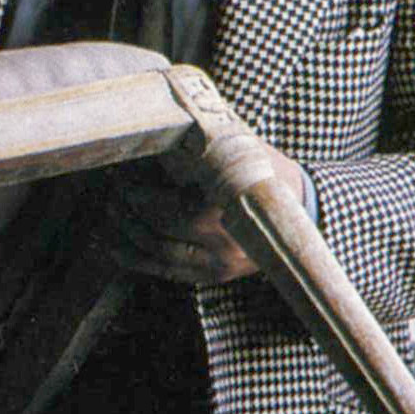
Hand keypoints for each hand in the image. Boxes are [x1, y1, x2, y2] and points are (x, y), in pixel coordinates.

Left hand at [107, 141, 304, 285]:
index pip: (169, 211)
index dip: (137, 196)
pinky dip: (136, 260)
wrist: (304, 206)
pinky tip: (114, 246)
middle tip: (112, 191)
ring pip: (159, 257)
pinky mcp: (215, 277)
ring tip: (111, 212)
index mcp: (229, 209)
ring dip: (126, 235)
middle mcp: (225, 244)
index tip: (121, 177)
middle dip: (127, 212)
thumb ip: (196, 148)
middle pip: (159, 235)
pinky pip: (168, 273)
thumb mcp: (236, 148)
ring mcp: (220, 266)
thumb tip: (148, 136)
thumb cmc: (262, 168)